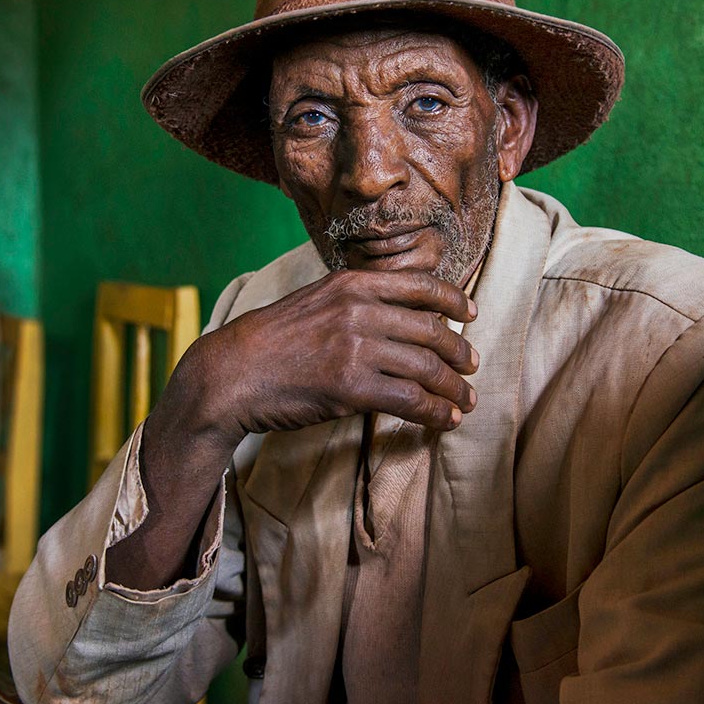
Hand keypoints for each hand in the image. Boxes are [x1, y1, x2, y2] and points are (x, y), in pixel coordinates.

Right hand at [168, 268, 478, 444]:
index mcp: (351, 283)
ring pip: (427, 367)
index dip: (453, 300)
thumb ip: (353, 302)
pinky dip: (435, 412)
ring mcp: (355, 347)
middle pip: (431, 329)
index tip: (470, 313)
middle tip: (471, 367)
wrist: (231, 372)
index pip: (420, 285)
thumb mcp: (314, 302)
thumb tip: (396, 316)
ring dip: (454, 388)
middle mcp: (358, 309)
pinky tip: (444, 420)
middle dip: (459, 352)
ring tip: (465, 401)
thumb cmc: (270, 341)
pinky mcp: (351, 387)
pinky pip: (410, 400)